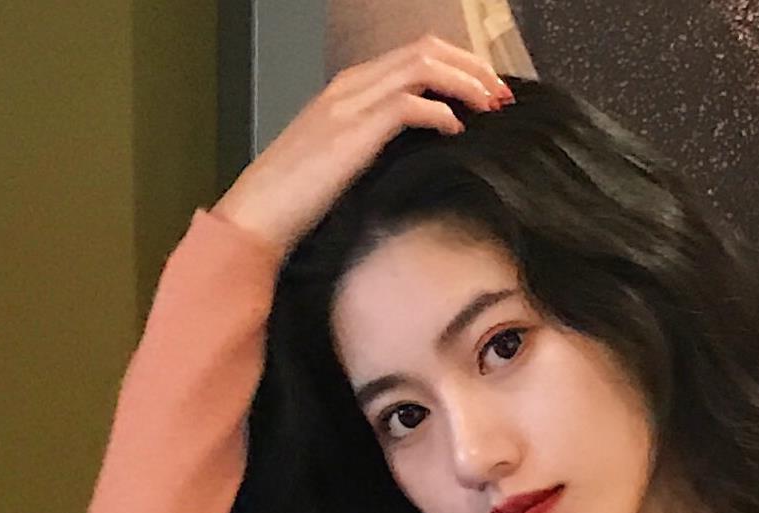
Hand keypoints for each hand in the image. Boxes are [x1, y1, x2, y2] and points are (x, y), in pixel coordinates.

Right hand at [211, 35, 514, 258]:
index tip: (486, 92)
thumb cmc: (296, 201)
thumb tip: (418, 152)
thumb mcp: (341, 162)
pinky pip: (409, 105)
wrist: (258, 216)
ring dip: (465, 83)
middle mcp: (351, 85)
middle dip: (471, 67)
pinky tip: (457, 130)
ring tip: (490, 107)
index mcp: (349, 88)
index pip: (414, 55)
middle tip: (500, 94)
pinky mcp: (353, 132)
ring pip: (423, 67)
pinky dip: (441, 113)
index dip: (458, 66)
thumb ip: (374, 145)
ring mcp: (351, 104)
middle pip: (426, 50)